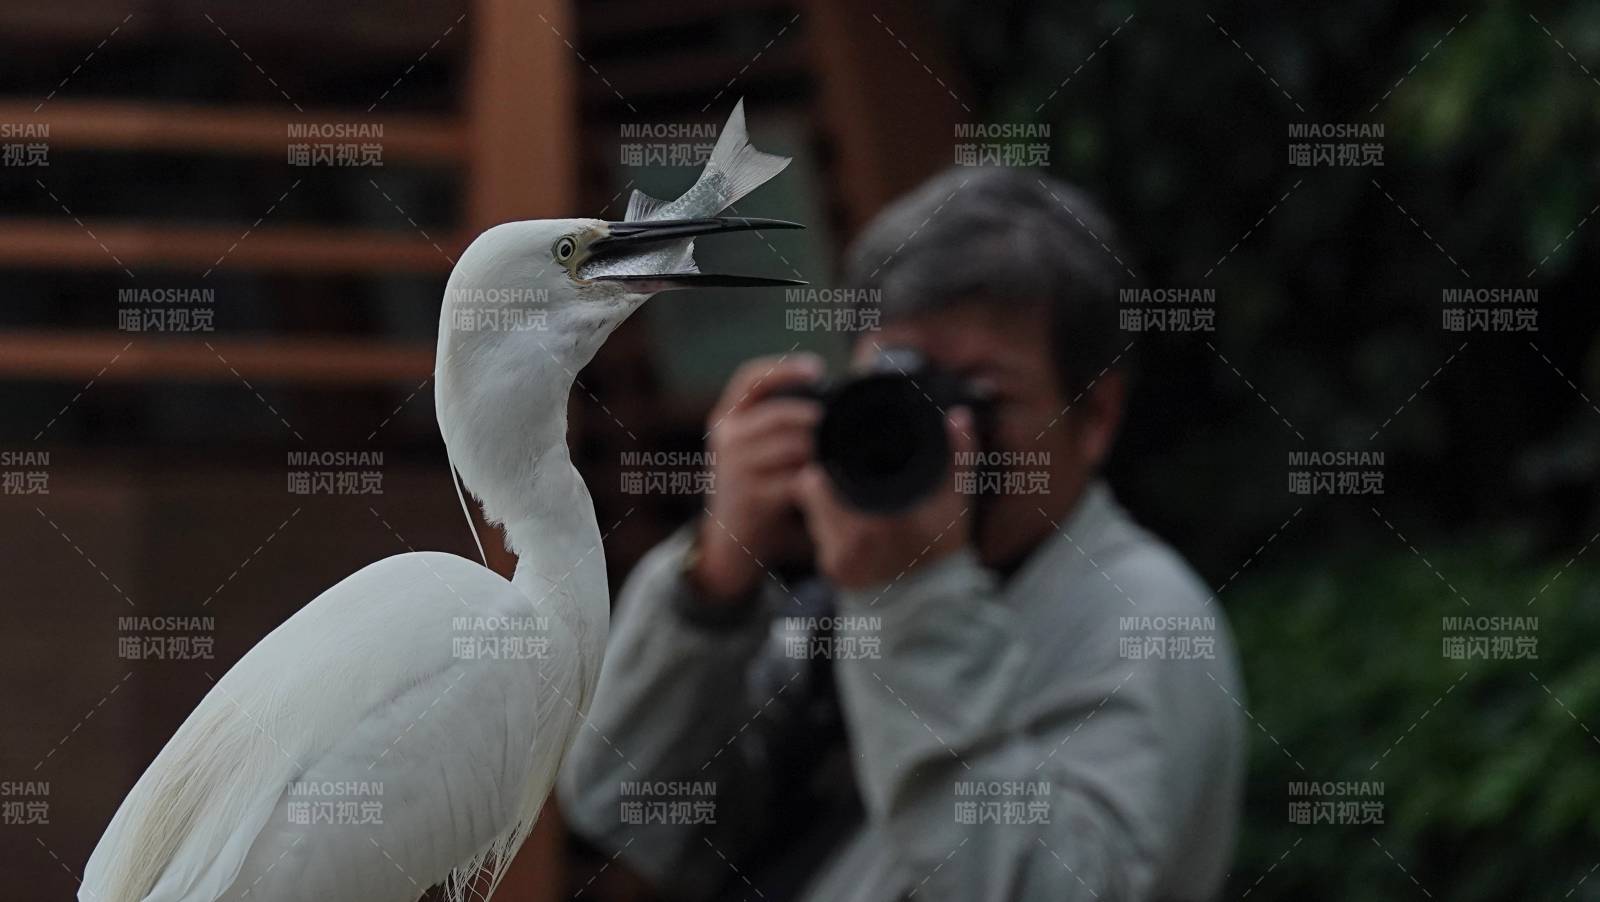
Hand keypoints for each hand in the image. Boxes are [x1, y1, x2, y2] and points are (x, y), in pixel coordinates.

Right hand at [692, 353, 824, 602]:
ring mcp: (734, 468)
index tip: (818, 369)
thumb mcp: (756, 449)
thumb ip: (783, 425)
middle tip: (841, 429)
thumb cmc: (755, 488)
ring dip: (821, 453)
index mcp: (727, 417)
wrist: (728, 543)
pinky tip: (827, 483)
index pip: (751, 379)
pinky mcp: (750, 498)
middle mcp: (726, 437)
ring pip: (793, 446)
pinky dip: (817, 480)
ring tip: (836, 459)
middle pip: (782, 414)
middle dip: (817, 421)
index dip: (785, 369)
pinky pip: (795, 480)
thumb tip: (833, 399)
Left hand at [793, 407, 974, 589]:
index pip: (821, 481)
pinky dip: (826, 523)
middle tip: (839, 473)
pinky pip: (817, 536)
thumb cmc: (943, 543)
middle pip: (812, 492)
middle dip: (823, 479)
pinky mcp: (833, 573)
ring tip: (845, 495)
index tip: (835, 458)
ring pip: (811, 512)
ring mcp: (841, 562)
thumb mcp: (955, 499)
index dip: (825, 466)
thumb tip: (959, 415)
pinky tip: (848, 519)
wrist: (933, 600)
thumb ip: (959, 455)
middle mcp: (856, 544)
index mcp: (883, 522)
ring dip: (822, 501)